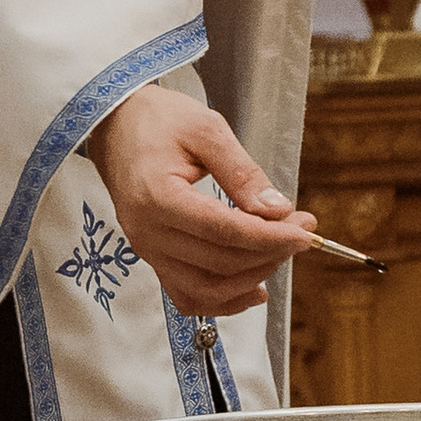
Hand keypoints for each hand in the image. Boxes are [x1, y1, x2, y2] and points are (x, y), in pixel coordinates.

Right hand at [88, 86, 312, 315]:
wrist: (116, 126)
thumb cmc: (158, 121)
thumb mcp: (207, 130)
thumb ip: (242, 173)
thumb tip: (277, 211)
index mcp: (159, 197)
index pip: (225, 232)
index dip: (271, 237)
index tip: (304, 231)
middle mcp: (148, 232)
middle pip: (220, 262)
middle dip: (270, 252)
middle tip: (301, 229)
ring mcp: (146, 249)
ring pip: (206, 288)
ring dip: (250, 277)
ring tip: (279, 251)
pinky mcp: (151, 256)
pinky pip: (187, 295)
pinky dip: (222, 300)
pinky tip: (252, 288)